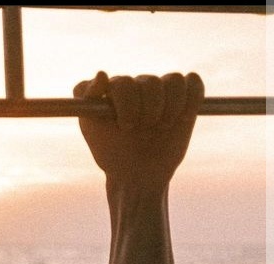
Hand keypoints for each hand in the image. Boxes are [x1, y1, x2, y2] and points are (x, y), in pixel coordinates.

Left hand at [74, 71, 203, 188]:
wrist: (140, 175)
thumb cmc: (113, 154)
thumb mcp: (93, 130)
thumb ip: (87, 99)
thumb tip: (103, 72)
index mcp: (112, 91)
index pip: (118, 82)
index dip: (122, 101)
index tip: (122, 123)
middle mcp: (136, 86)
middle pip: (146, 82)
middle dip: (145, 111)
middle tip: (139, 130)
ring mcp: (159, 90)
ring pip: (172, 80)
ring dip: (168, 108)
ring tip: (160, 127)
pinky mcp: (183, 97)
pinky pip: (193, 82)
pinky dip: (190, 100)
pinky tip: (180, 119)